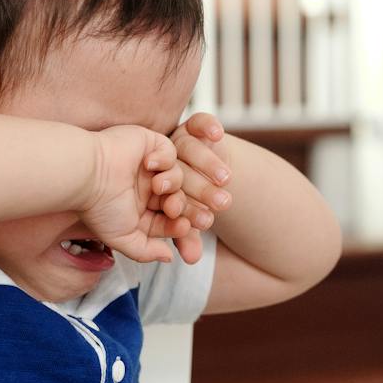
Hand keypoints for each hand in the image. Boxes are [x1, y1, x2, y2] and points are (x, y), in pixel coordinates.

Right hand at [82, 125, 187, 262]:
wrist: (87, 175)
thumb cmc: (99, 208)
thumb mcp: (122, 238)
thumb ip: (146, 251)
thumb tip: (168, 257)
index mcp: (141, 210)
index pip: (171, 220)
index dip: (180, 224)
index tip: (182, 227)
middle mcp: (146, 188)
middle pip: (180, 198)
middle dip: (183, 206)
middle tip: (174, 209)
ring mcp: (149, 166)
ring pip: (178, 177)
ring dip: (173, 183)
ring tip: (157, 186)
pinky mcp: (149, 144)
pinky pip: (171, 152)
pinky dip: (165, 158)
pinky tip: (149, 163)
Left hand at [165, 111, 232, 229]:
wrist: (215, 180)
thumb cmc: (197, 205)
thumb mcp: (192, 220)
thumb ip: (189, 236)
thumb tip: (188, 259)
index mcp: (156, 186)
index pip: (169, 195)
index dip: (181, 205)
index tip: (193, 217)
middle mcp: (166, 162)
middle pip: (178, 171)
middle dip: (198, 189)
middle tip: (217, 204)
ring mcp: (181, 142)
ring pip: (189, 148)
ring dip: (207, 163)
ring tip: (225, 179)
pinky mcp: (196, 127)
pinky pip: (200, 122)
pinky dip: (208, 126)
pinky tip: (218, 134)